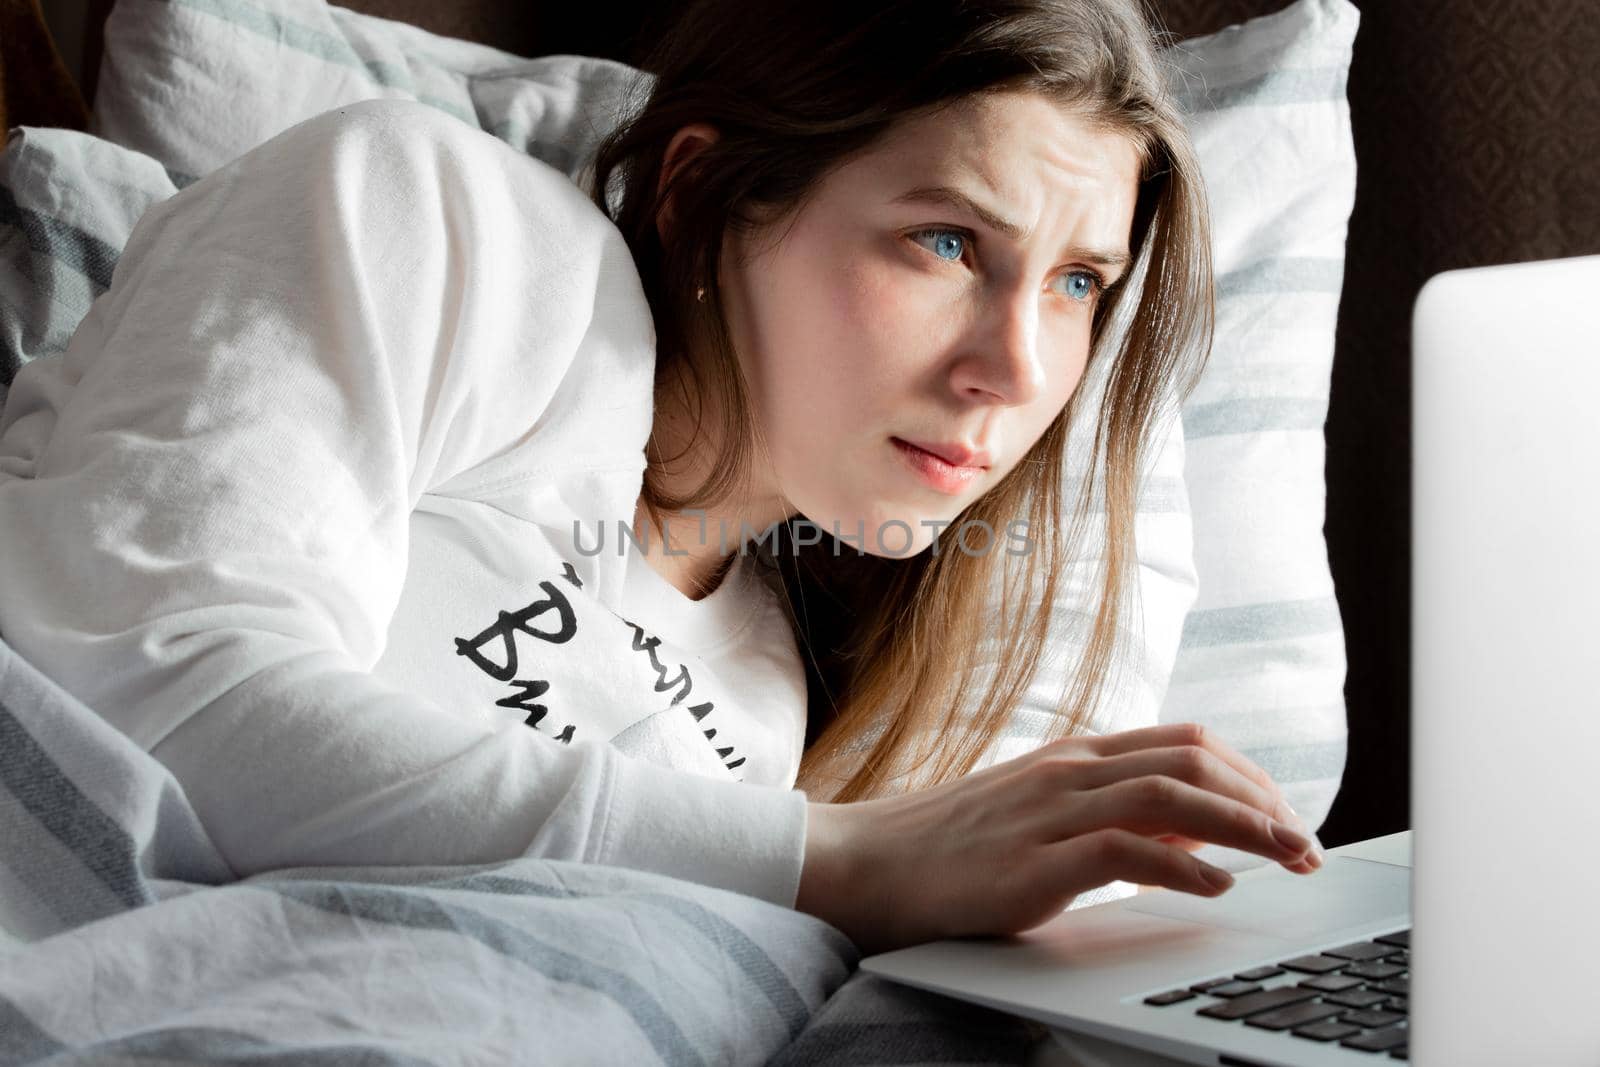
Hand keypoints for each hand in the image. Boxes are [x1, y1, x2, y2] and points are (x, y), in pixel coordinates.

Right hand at [795, 722, 1321, 955]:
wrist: (866, 865)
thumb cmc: (951, 848)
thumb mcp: (1040, 817)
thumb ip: (1114, 816)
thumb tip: (1199, 834)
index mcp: (1073, 756)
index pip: (1184, 741)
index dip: (1249, 774)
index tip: (1287, 814)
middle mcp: (1068, 771)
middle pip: (1190, 759)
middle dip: (1263, 798)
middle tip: (1306, 843)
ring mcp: (1048, 811)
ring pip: (1169, 795)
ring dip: (1244, 825)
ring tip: (1289, 857)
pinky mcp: (1031, 863)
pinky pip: (1123, 850)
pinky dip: (1183, 867)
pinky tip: (1216, 887)